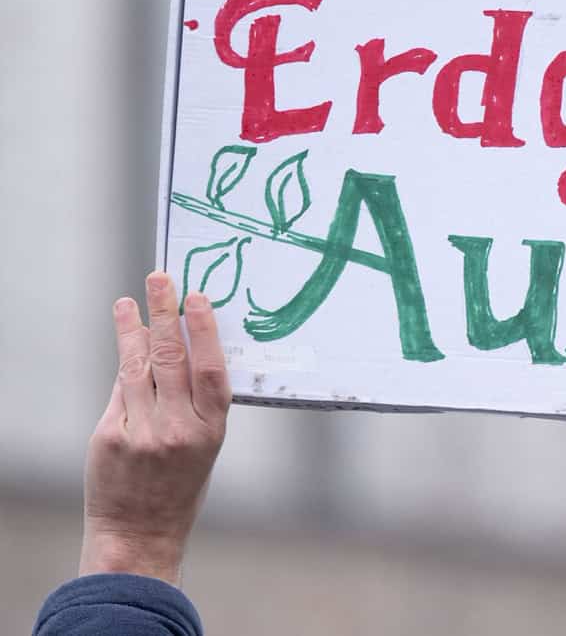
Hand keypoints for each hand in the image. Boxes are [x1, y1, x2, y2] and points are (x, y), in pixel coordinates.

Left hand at [79, 271, 230, 585]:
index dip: (203, 329)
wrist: (140, 533)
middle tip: (160, 278)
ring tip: (131, 301)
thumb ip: (194, 400)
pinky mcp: (110, 436)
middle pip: (172, 358)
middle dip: (166, 313)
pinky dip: (125, 362)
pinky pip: (120, 390)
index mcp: (211, 429)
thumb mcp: (206, 443)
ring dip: (135, 330)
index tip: (195, 297)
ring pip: (139, 367)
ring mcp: (141, 432)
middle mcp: (178, 428)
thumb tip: (179, 345)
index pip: (208, 368)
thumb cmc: (180, 484)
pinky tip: (126, 338)